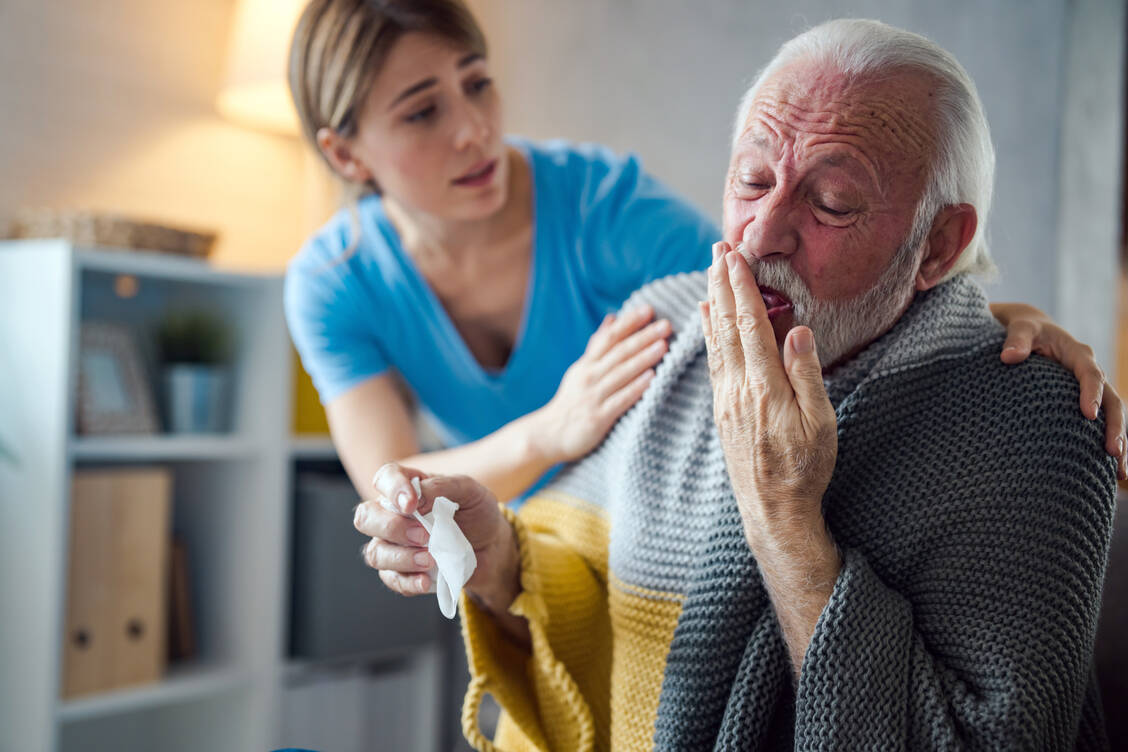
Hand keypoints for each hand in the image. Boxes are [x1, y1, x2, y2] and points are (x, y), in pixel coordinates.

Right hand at [354, 463, 515, 601]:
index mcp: (407, 486)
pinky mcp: (401, 571)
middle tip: (424, 535)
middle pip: (365, 517)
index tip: (410, 504)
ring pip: (375, 553)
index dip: (392, 489)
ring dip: (401, 558)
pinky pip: (391, 579)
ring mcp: (393, 545)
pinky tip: (426, 581)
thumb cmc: (477, 512)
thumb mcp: (470, 491)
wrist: (492, 547)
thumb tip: (416, 497)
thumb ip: (442, 486)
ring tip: (431, 560)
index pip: (385, 478)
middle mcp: (392, 514)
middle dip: (391, 527)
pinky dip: (408, 582)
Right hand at [532, 304, 670, 462]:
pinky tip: (652, 378)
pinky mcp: (598, 417)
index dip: (629, 322)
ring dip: (643, 358)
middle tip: (666, 325)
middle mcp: (589, 376)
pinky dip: (636, 387)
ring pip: (621, 373)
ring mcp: (593, 396)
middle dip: (643, 337)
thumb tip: (612, 318)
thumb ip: (598, 345)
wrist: (549, 434)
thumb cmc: (571, 401)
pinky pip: (620, 400)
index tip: (649, 309)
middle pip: (619, 352)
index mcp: (587, 364)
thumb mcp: (581, 369)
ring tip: (663, 346)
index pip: (609, 337)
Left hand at [701, 242, 837, 543]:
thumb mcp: (820, 423)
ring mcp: (726, 399)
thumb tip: (797, 330)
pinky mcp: (722, 409)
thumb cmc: (805, 468)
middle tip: (718, 249)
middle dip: (722, 284)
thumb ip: (807, 374)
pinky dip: (708, 333)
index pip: (750, 325)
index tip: (735, 257)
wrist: (772, 510)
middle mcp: (738, 388)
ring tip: (710, 273)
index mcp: (765, 387)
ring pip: (716, 340)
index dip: (741, 288)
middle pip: (726, 325)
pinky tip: (705, 318)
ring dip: (713, 302)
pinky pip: (713, 360)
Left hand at [992, 302, 1126, 478]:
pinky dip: (1105, 445)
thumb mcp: (1020, 328)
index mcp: (1078, 354)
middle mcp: (1092, 373)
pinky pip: (1101, 425)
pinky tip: (1110, 474)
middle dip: (1115, 427)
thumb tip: (1008, 357)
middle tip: (1112, 452)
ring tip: (1119, 473)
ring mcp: (1092, 390)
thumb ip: (1016, 340)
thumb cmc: (1024, 330)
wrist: (1031, 331)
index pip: (1091, 374)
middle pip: (1113, 401)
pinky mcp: (1086, 402)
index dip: (1092, 393)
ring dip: (1119, 443)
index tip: (1089, 415)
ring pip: (1114, 417)